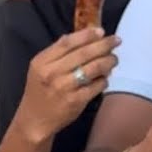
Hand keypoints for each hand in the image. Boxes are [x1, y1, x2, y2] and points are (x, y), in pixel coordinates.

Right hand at [14, 28, 120, 143]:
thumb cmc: (40, 90)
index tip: (101, 31)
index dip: (87, 35)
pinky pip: (96, 86)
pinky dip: (104, 80)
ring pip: (93, 68)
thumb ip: (58, 50)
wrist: (35, 120)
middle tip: (117, 41)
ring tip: (114, 59)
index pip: (67, 43)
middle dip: (104, 45)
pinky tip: (105, 78)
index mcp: (42, 62)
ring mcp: (64, 88)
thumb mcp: (41, 67)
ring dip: (108, 61)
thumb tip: (81, 33)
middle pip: (84, 53)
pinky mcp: (75, 102)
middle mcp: (52, 73)